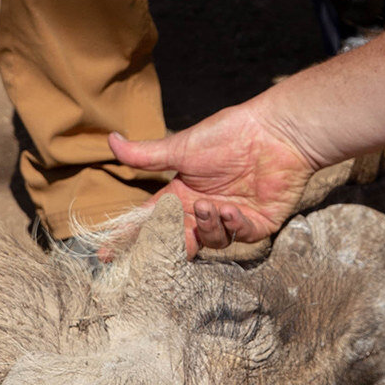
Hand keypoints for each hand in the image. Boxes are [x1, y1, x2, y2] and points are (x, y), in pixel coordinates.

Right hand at [111, 100, 319, 252]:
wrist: (274, 132)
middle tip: (164, 242)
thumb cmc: (229, 134)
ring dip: (205, 227)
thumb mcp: (182, 147)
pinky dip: (232, 226)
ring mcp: (230, 219)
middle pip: (180, 240)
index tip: (109, 252)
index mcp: (183, 194)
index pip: (153, 220)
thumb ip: (147, 155)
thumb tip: (111, 141)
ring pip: (210, 241)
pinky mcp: (257, 223)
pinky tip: (230, 209)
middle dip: (170, 244)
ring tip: (207, 205)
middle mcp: (204, 210)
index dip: (132, 236)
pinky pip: (240, 236)